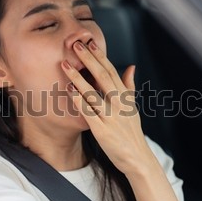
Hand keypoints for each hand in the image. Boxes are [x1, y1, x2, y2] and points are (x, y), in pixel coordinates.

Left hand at [61, 40, 156, 174]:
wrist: (137, 157)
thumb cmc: (132, 132)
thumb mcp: (133, 107)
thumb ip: (129, 86)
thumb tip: (131, 66)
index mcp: (125, 97)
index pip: (111, 71)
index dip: (100, 57)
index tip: (89, 43)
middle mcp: (119, 104)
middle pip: (102, 77)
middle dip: (88, 59)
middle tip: (75, 44)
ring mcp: (110, 117)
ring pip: (92, 93)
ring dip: (78, 77)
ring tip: (65, 64)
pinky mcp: (101, 130)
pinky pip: (88, 112)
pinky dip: (78, 100)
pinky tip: (68, 89)